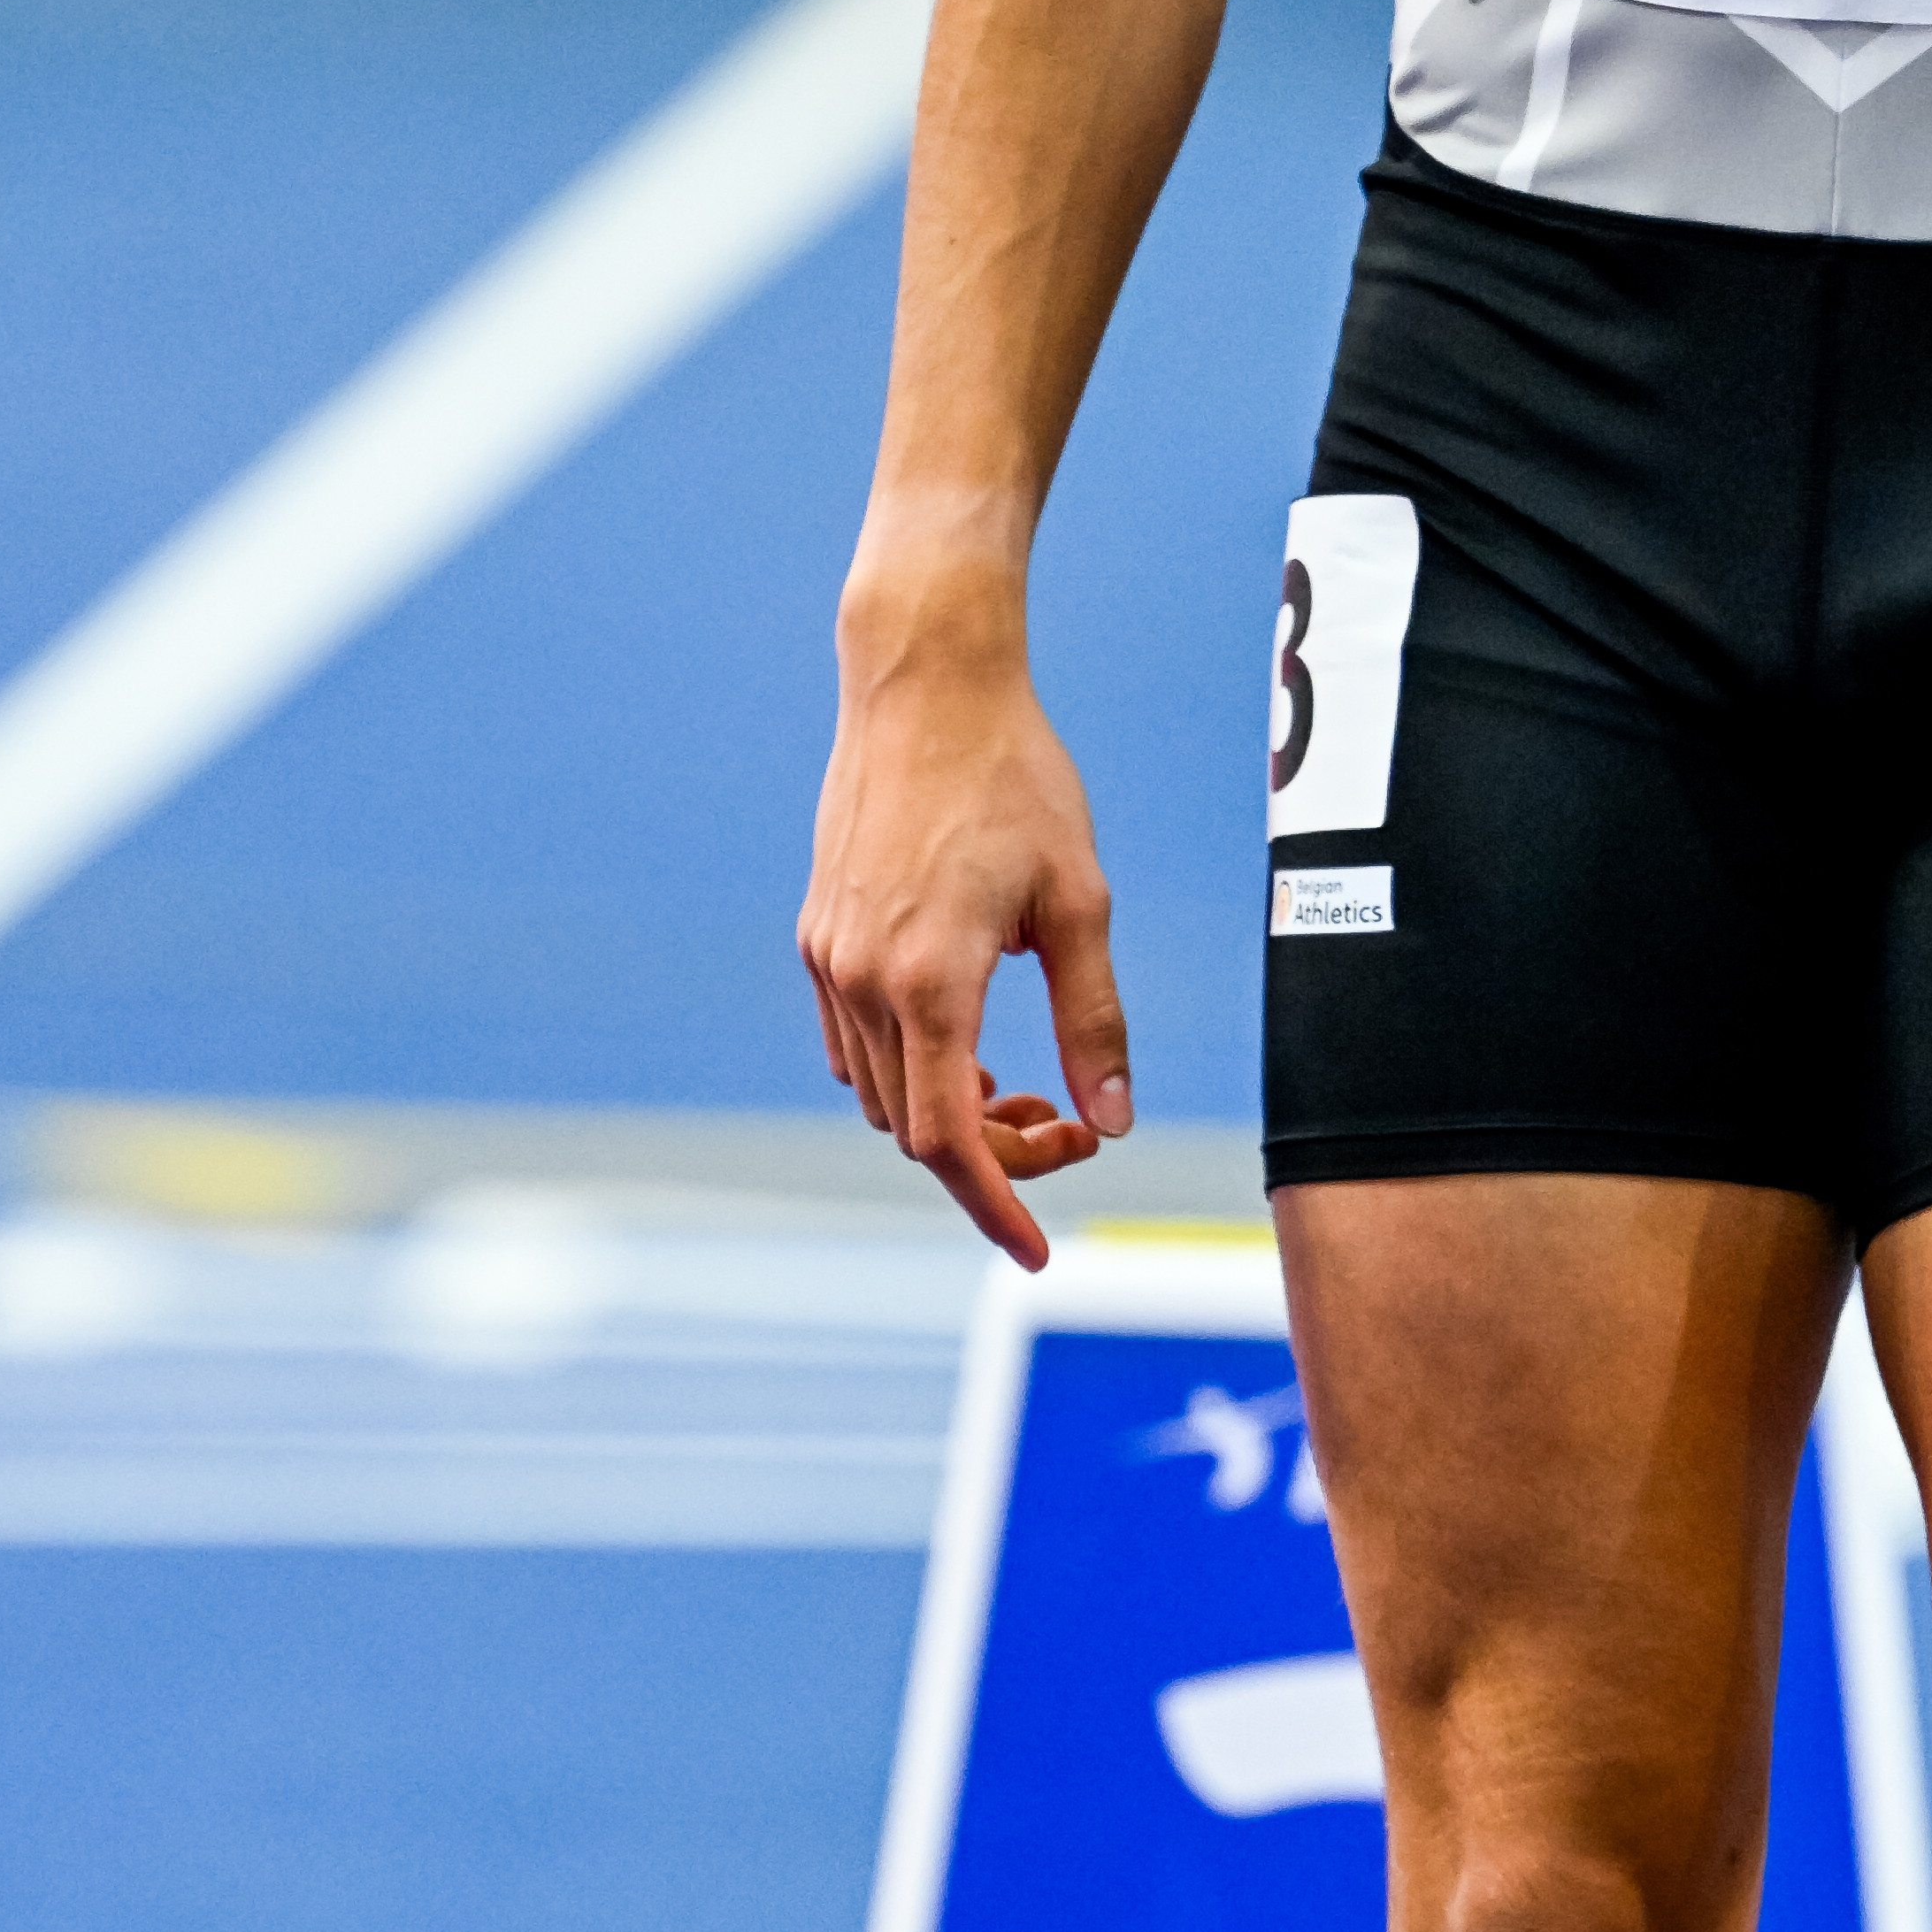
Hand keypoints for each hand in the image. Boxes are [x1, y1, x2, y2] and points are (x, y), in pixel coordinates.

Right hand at [800, 614, 1133, 1269]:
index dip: (997, 1207)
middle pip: (918, 1128)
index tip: (1038, 1248)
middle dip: (994, 1156)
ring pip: (881, 1092)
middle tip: (1069, 1125)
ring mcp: (830, 956)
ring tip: (1028, 1087)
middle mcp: (863, 978)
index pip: (951, 1142)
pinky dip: (911, 1070)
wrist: (926, 684)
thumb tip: (1113, 1121)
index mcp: (931, 981)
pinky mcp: (818, 933)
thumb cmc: (1017, 781)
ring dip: (950, 1113)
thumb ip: (1095, 1019)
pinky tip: (970, 1038)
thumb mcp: (1082, 902)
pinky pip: (856, 1042)